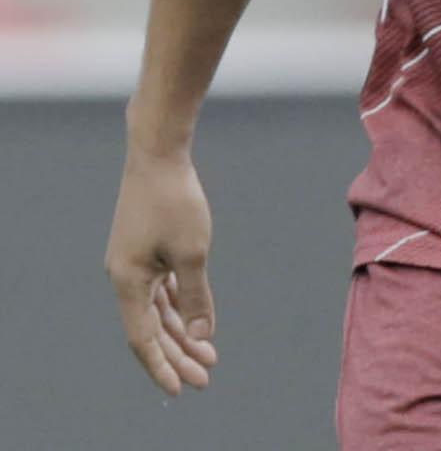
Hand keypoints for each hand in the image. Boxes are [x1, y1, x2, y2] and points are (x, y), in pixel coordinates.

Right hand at [107, 148, 219, 396]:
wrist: (158, 156)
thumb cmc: (175, 202)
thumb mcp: (193, 254)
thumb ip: (197, 297)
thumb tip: (203, 335)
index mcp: (128, 282)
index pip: (143, 338)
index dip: (161, 365)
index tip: (181, 388)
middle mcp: (125, 278)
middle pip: (152, 328)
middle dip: (178, 354)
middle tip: (206, 377)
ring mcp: (135, 264)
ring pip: (159, 310)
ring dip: (183, 332)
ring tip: (209, 355)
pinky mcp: (146, 251)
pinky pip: (163, 290)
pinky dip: (181, 307)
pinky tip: (199, 323)